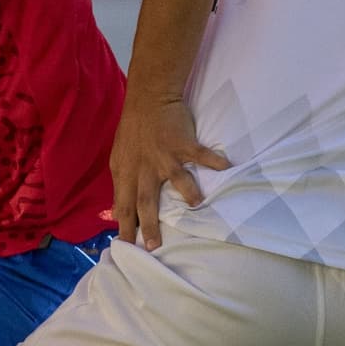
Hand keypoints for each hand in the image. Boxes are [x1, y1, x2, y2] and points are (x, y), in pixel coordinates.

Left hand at [110, 92, 228, 249]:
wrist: (148, 97)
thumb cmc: (134, 131)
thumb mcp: (120, 159)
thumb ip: (122, 185)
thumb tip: (118, 212)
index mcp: (127, 172)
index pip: (123, 205)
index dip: (124, 227)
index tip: (125, 248)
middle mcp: (144, 167)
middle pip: (144, 201)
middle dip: (148, 224)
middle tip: (154, 246)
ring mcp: (163, 155)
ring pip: (175, 178)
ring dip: (187, 191)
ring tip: (197, 205)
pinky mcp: (182, 143)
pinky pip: (199, 154)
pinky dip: (213, 160)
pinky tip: (226, 167)